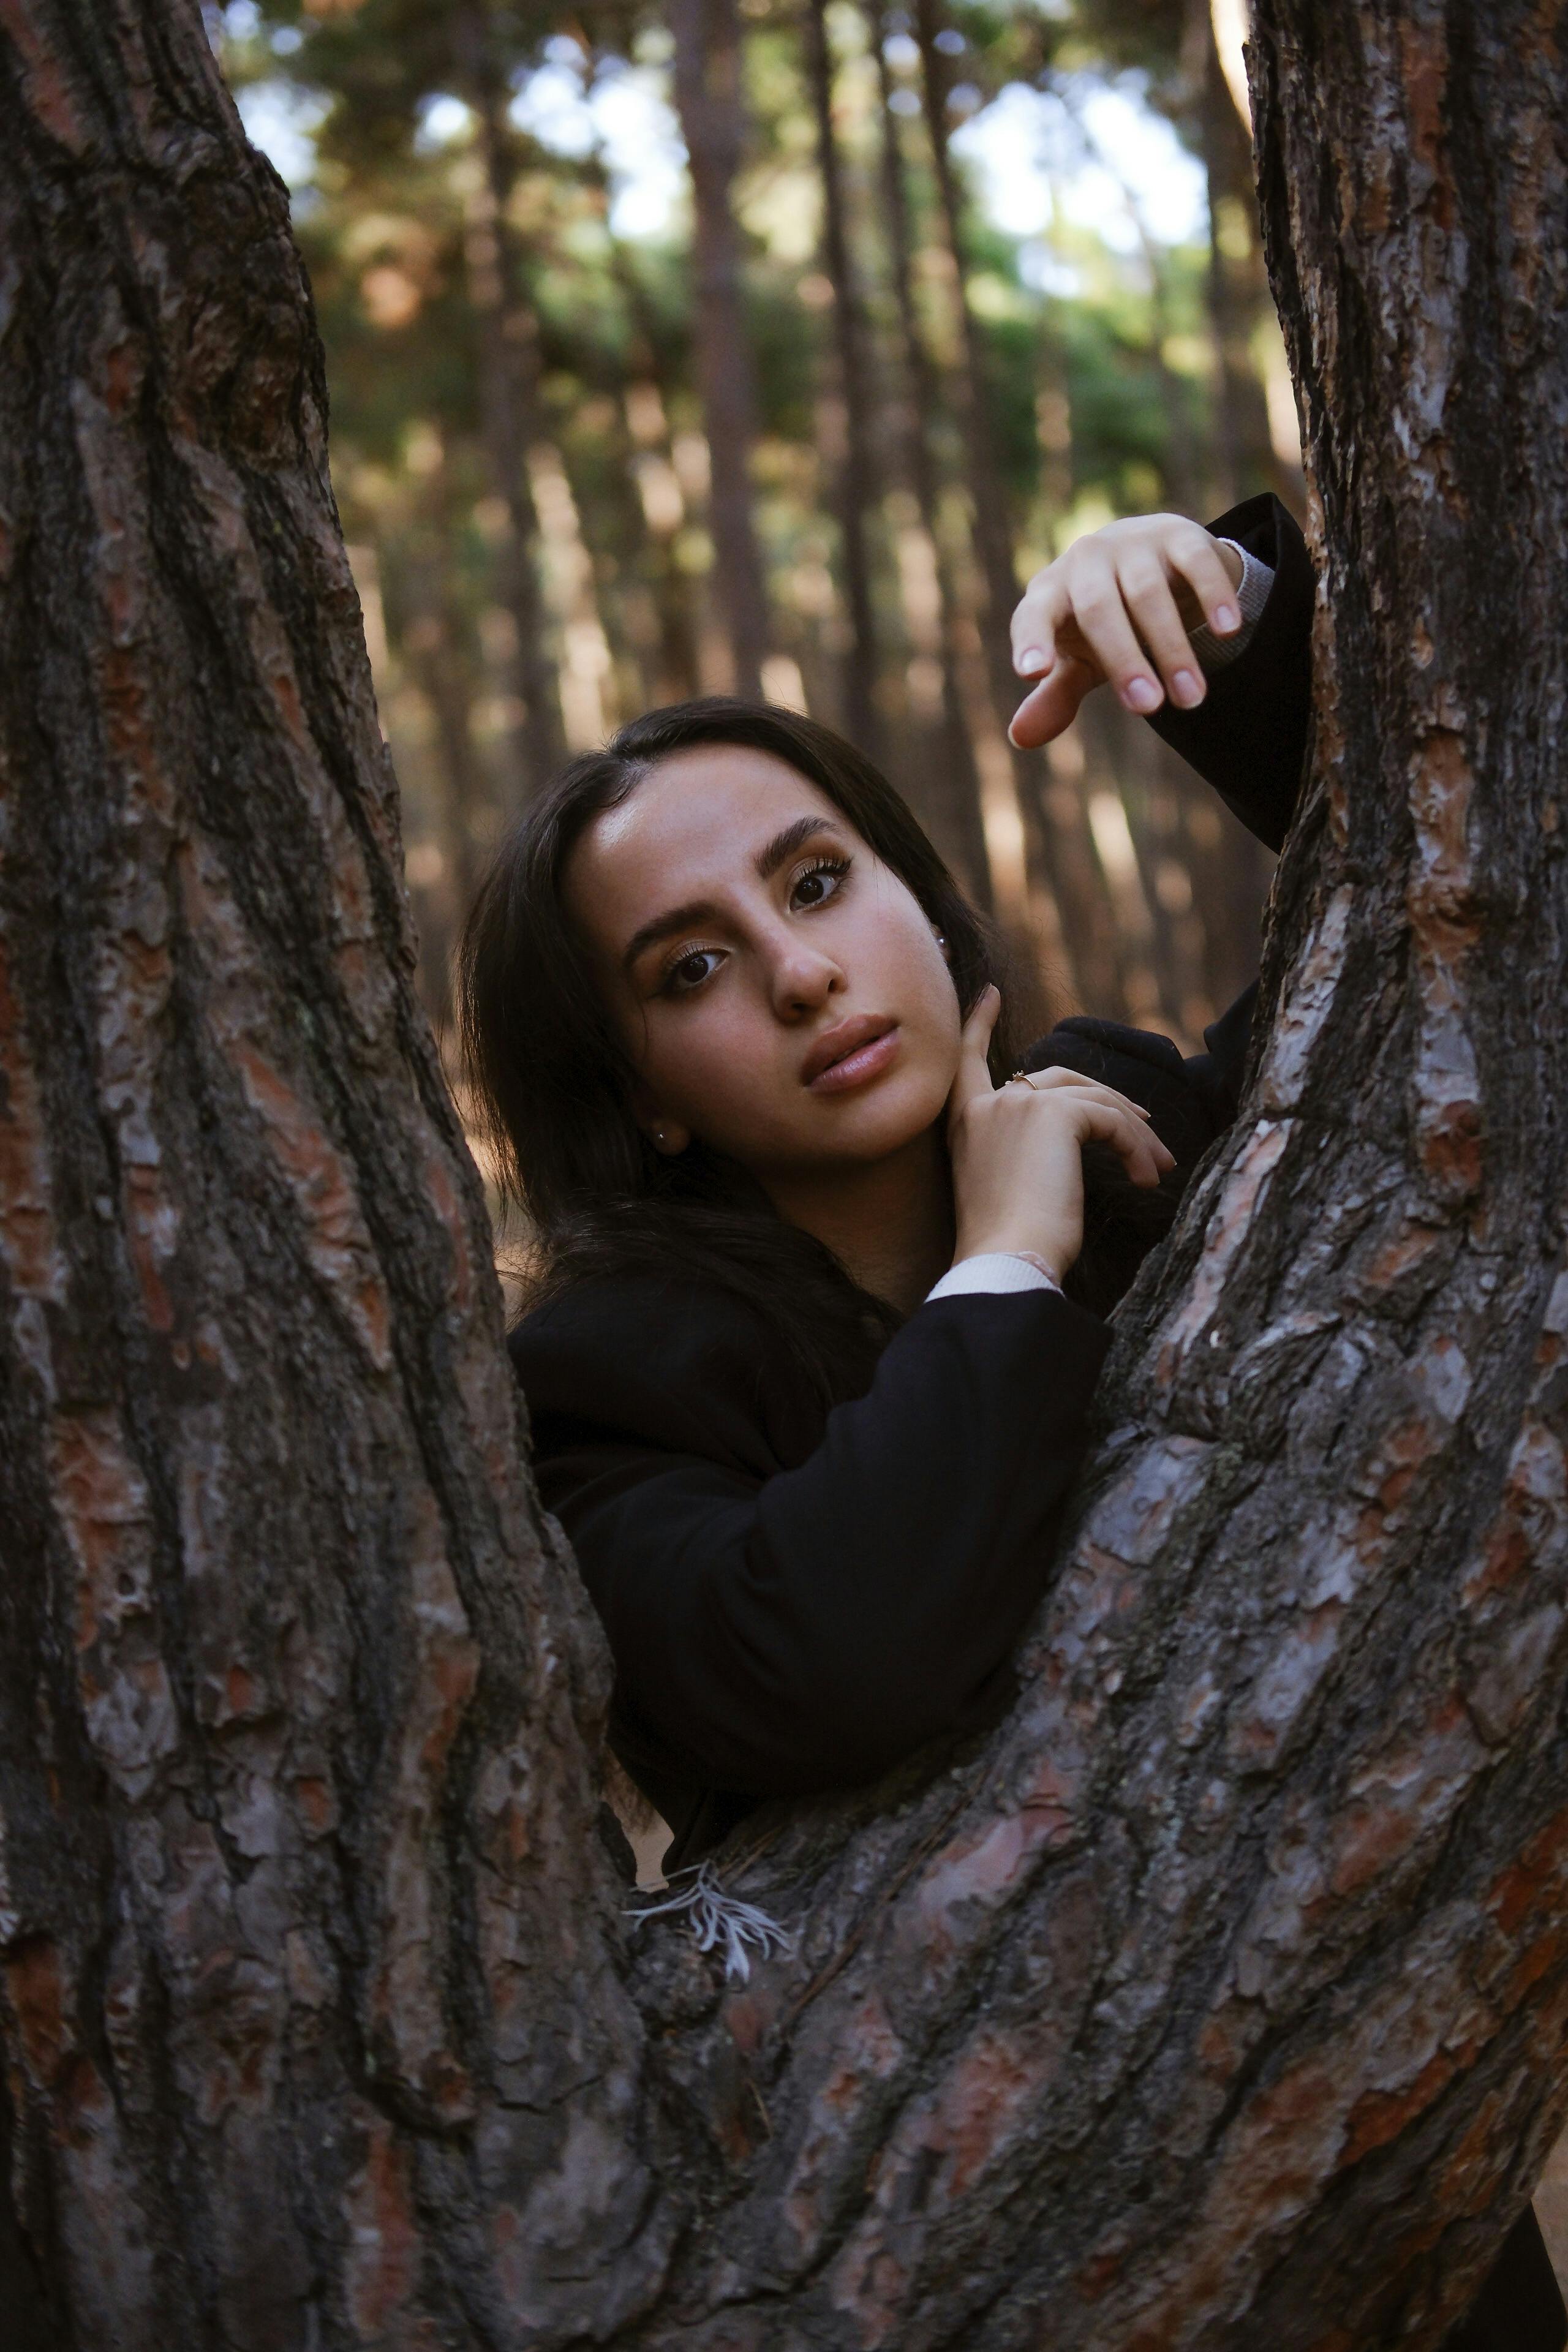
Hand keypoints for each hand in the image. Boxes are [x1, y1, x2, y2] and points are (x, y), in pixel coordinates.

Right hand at [945, 988, 1176, 1282]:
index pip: (967, 1061)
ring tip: (1159, 1168)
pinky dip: (1137, 1147)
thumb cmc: (1010, 1245)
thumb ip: (1023, 1151)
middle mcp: (987, 1106)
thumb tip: (1077, 1135)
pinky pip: (1111, 1119)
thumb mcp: (1007, 1186)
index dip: (978, 1024)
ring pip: (1094, 1099)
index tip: (990, 993)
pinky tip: (1147, 1178)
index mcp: (965, 1123)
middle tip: (1147, 1129)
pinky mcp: (1054, 1115)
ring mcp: (1019, 1105)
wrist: (1006, 1262)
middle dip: (1109, 1102)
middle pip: (1058, 1079)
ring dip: (1134, 1133)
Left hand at [1008, 514, 1244, 747]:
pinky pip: (1195, 563)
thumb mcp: (1079, 659)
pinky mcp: (1179, 535)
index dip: (1032, 639)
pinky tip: (1226, 631)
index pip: (1034, 615)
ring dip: (1171, 648)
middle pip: (1098, 608)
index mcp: (1051, 592)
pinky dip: (1212, 596)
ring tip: (1191, 698)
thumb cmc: (1102, 623)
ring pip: (1147, 592)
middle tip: (1148, 707)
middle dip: (1123, 661)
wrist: (1152, 558)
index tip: (1032, 671)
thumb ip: (1055, 695)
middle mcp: (1085, 560)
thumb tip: (1020, 738)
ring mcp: (1132, 543)